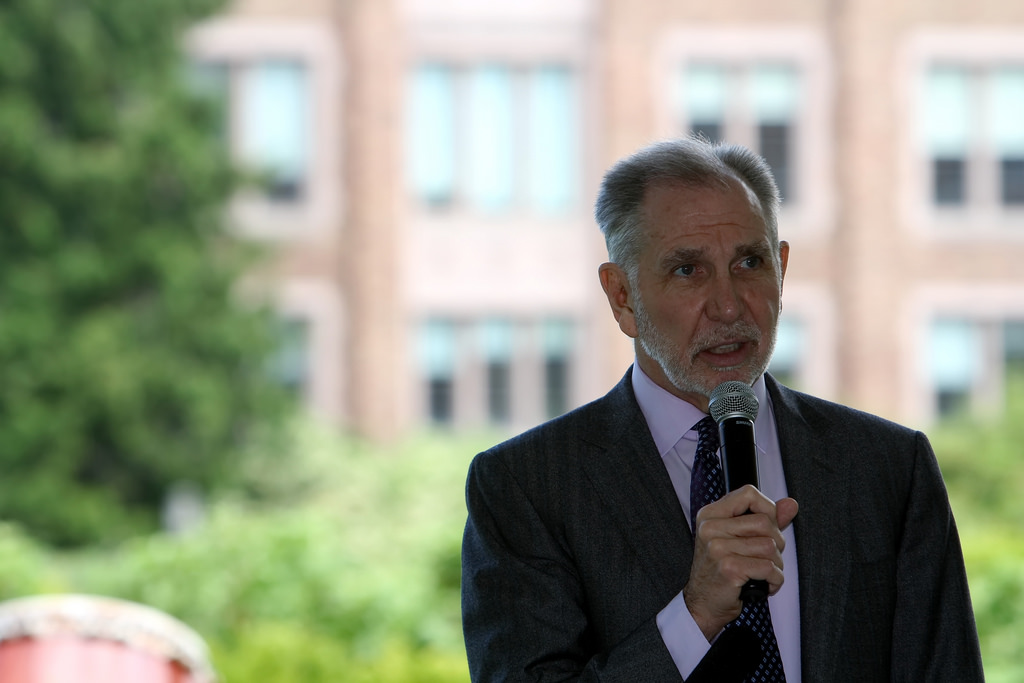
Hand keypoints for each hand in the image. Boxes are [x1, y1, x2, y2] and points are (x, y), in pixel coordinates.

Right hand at [683, 486, 797, 640]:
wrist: (703, 604)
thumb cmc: (720, 571)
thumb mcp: (738, 539)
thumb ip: (765, 519)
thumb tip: (791, 504)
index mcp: (710, 515)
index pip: (748, 494)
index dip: (767, 508)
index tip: (769, 526)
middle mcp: (710, 528)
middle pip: (764, 522)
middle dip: (776, 543)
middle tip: (766, 558)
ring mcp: (717, 548)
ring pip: (770, 546)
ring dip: (776, 564)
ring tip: (763, 573)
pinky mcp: (729, 568)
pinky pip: (769, 568)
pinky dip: (775, 580)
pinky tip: (764, 585)